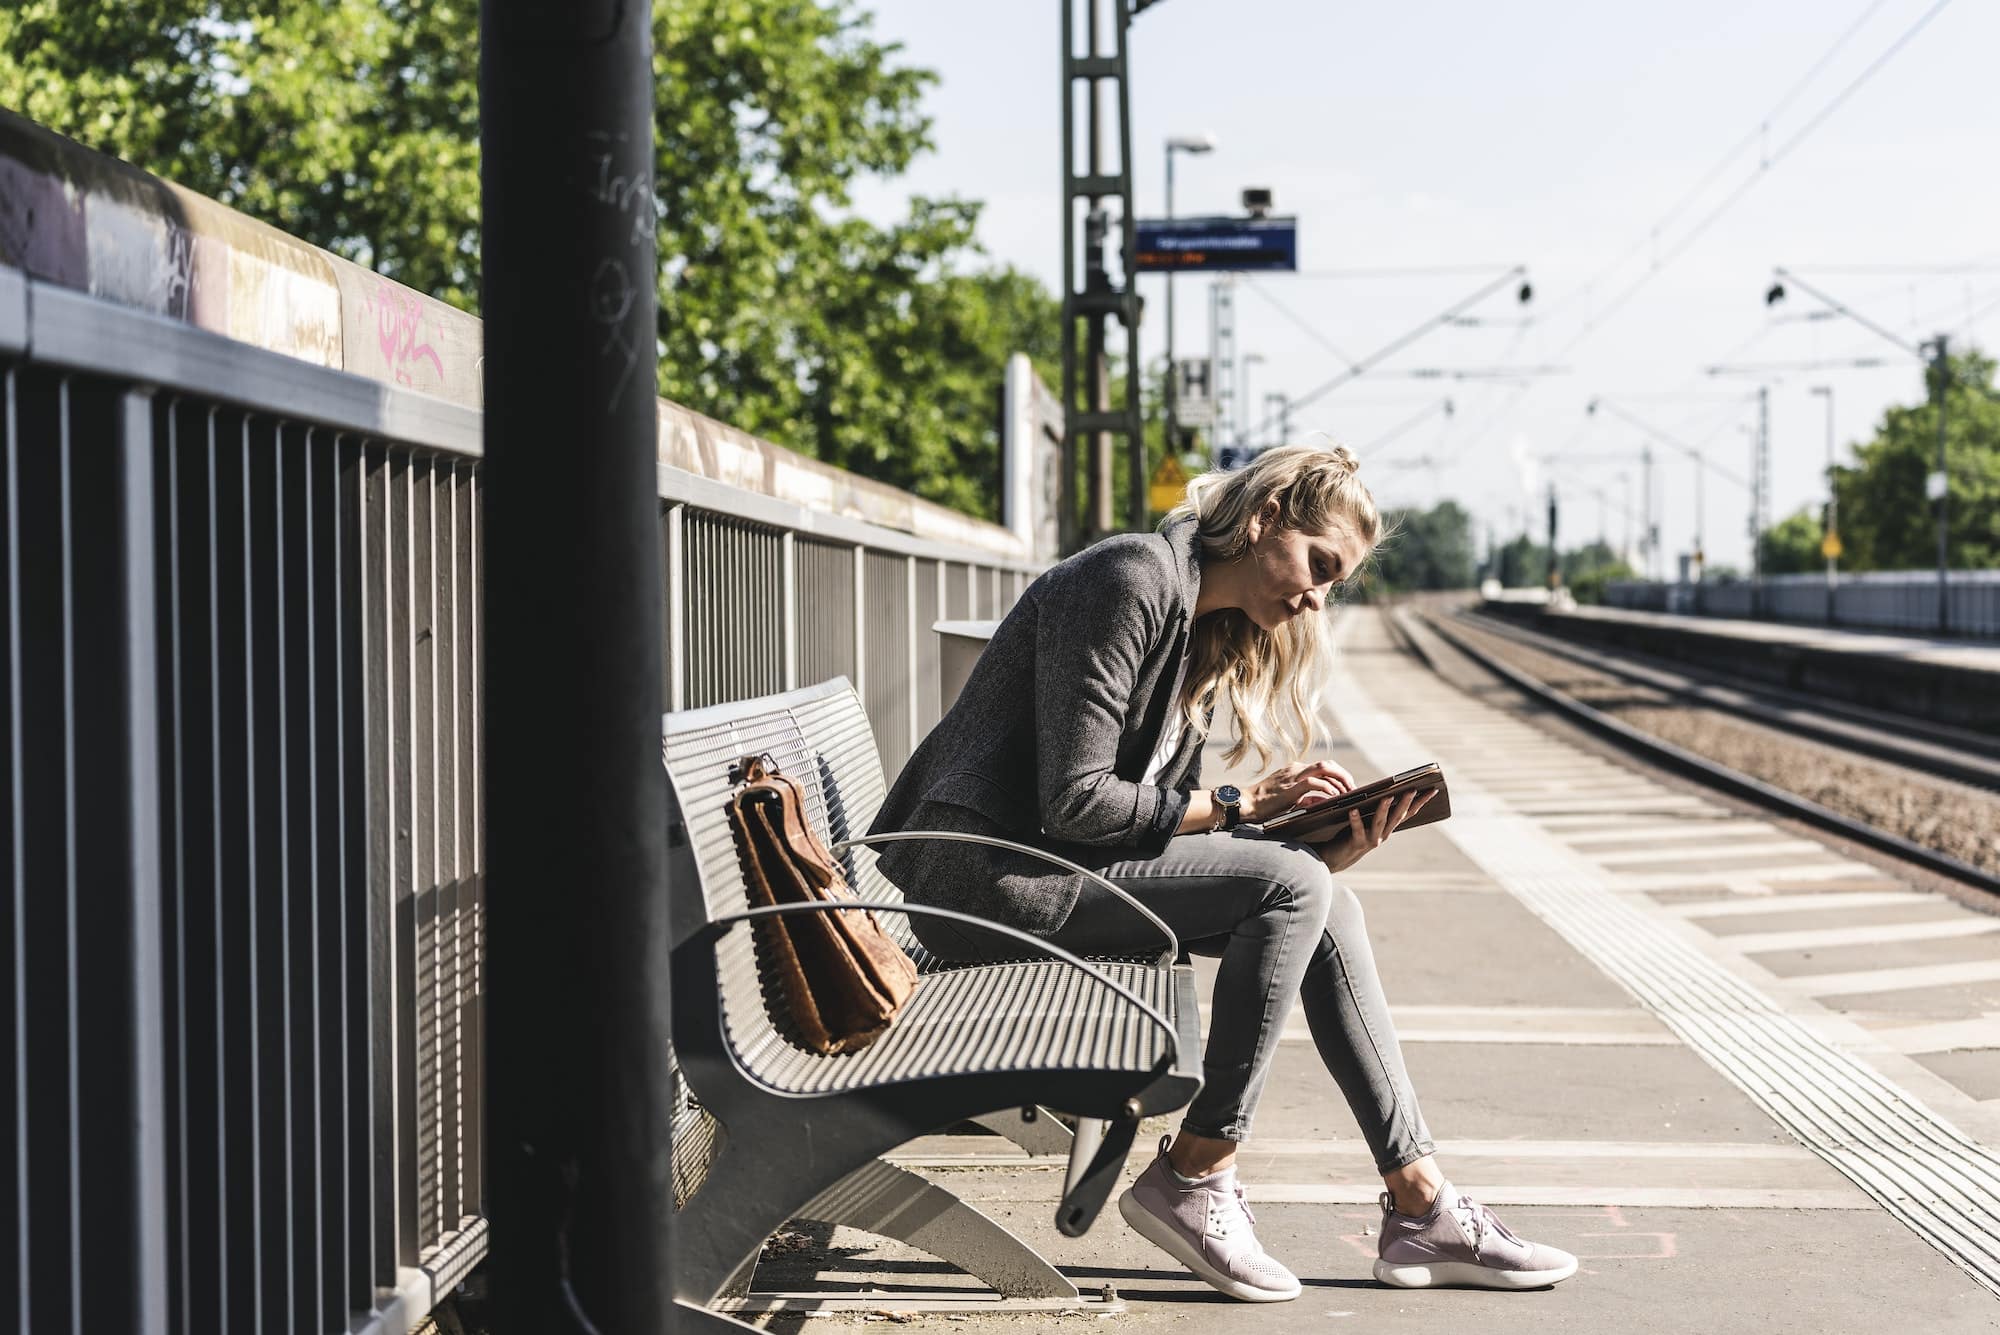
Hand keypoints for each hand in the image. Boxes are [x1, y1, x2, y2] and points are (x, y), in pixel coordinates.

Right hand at [1245, 760, 1354, 822]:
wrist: (1246, 804)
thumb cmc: (1266, 805)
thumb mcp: (1290, 799)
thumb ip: (1308, 798)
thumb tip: (1326, 801)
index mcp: (1296, 770)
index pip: (1324, 766)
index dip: (1339, 775)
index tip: (1348, 787)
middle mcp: (1296, 769)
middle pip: (1328, 764)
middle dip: (1344, 775)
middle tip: (1353, 790)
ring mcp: (1293, 777)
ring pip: (1324, 769)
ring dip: (1340, 780)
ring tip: (1347, 793)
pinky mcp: (1290, 788)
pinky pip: (1314, 784)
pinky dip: (1327, 789)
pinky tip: (1333, 797)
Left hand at [1315, 788, 1436, 873]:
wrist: (1338, 858)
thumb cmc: (1352, 833)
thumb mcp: (1368, 819)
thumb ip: (1376, 807)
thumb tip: (1386, 788)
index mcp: (1388, 826)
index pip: (1408, 812)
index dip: (1421, 802)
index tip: (1433, 789)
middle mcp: (1383, 834)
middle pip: (1397, 816)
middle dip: (1405, 802)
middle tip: (1412, 789)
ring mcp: (1372, 839)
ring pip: (1380, 822)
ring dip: (1384, 809)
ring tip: (1386, 796)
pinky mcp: (1357, 843)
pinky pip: (1357, 830)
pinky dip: (1356, 820)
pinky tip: (1353, 810)